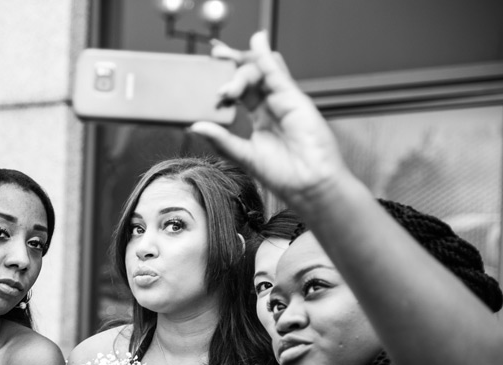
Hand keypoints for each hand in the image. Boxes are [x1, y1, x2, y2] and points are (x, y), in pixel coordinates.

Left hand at [190, 31, 348, 206]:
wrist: (308, 184)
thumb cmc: (282, 174)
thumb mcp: (243, 155)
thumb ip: (221, 139)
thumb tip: (194, 126)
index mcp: (259, 118)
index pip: (239, 92)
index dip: (224, 81)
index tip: (204, 75)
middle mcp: (271, 106)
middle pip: (249, 77)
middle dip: (230, 65)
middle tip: (213, 59)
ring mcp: (283, 100)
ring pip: (261, 71)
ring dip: (242, 62)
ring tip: (224, 57)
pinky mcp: (294, 98)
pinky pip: (278, 72)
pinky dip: (267, 56)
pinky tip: (257, 41)